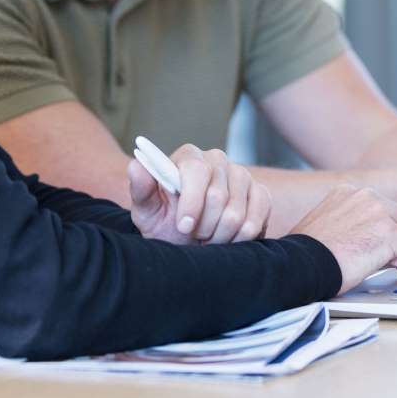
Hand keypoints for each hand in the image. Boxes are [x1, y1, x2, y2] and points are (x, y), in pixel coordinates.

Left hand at [128, 144, 270, 245]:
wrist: (187, 240)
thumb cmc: (165, 223)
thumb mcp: (147, 211)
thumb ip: (141, 189)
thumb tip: (136, 165)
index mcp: (189, 157)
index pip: (196, 171)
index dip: (191, 202)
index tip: (183, 226)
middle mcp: (217, 159)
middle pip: (218, 195)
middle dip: (204, 226)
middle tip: (194, 236)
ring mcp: (241, 174)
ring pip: (237, 212)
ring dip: (221, 235)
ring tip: (209, 238)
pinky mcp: (260, 192)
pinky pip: (259, 215)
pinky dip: (243, 236)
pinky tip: (230, 238)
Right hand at [290, 185, 396, 293]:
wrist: (297, 266)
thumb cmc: (307, 257)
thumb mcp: (330, 228)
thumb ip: (358, 226)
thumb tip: (383, 245)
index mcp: (351, 193)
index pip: (391, 208)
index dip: (390, 233)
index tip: (375, 251)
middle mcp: (367, 195)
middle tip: (387, 260)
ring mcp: (379, 212)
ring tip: (390, 265)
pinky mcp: (388, 233)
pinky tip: (396, 271)